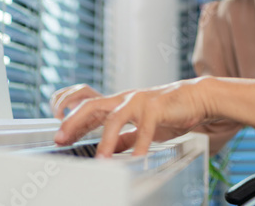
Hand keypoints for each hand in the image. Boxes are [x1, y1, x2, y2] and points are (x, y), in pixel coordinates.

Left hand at [55, 78, 212, 157]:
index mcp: (119, 103)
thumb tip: (106, 150)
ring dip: (104, 139)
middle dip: (73, 121)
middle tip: (60, 138)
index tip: (57, 132)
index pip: (87, 106)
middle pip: (92, 104)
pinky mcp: (157, 106)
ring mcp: (140, 101)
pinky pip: (145, 127)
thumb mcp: (139, 125)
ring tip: (99, 158)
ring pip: (115, 116)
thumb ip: (123, 136)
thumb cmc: (168, 110)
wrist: (197, 97)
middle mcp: (125, 99)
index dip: (69, 117)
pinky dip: (139, 144)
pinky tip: (136, 158)